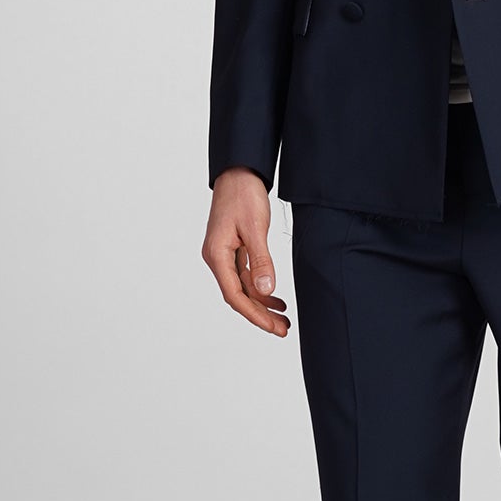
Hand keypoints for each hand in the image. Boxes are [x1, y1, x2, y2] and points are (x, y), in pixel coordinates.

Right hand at [202, 168, 290, 337]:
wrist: (239, 171)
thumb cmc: (243, 194)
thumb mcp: (255, 227)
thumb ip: (260, 260)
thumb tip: (265, 289)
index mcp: (217, 254)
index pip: (234, 294)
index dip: (254, 314)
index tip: (272, 327)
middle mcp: (217, 257)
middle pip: (238, 295)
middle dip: (260, 314)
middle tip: (283, 329)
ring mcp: (224, 254)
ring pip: (243, 287)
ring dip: (262, 303)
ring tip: (283, 318)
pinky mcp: (233, 248)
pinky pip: (246, 275)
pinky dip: (260, 287)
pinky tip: (275, 296)